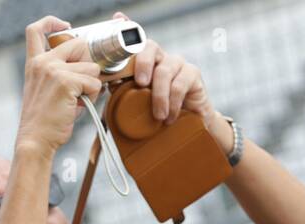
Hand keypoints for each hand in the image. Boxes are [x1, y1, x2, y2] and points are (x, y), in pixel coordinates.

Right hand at [16, 17, 102, 156]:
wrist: (36, 139)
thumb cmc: (46, 120)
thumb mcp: (47, 90)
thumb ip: (63, 74)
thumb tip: (92, 70)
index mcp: (34, 62)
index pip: (36, 30)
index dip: (52, 22)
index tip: (66, 27)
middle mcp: (43, 62)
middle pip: (79, 45)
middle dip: (88, 63)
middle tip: (84, 84)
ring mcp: (54, 70)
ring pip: (92, 68)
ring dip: (91, 85)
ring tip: (78, 100)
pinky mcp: (66, 81)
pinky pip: (94, 83)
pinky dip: (93, 96)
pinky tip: (79, 106)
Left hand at [117, 12, 214, 127]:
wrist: (189, 123)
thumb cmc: (161, 111)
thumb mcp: (139, 101)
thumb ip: (125, 90)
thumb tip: (111, 82)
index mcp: (145, 60)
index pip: (135, 41)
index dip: (127, 27)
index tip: (119, 19)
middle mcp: (161, 56)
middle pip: (149, 47)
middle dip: (142, 64)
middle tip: (140, 84)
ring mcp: (177, 63)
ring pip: (164, 71)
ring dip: (159, 95)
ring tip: (158, 116)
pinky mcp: (193, 73)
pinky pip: (179, 85)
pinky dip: (173, 103)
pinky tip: (170, 117)